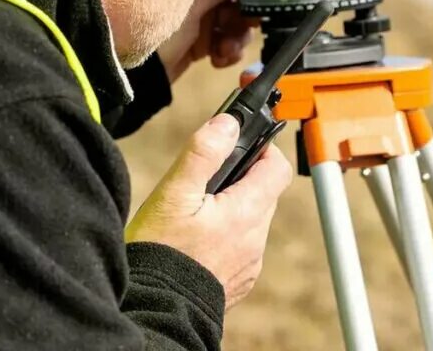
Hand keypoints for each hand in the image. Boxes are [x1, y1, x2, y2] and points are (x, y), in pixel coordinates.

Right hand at [125, 115, 293, 308]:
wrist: (155, 309)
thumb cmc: (161, 253)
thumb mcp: (174, 193)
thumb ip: (203, 153)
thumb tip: (228, 124)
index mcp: (246, 211)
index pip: (278, 167)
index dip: (263, 150)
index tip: (240, 146)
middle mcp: (255, 238)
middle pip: (265, 192)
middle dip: (242, 178)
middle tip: (208, 180)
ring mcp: (249, 262)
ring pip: (253, 220)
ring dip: (234, 209)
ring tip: (197, 212)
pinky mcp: (239, 280)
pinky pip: (243, 247)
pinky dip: (227, 236)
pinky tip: (198, 240)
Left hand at [158, 0, 258, 83]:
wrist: (138, 75)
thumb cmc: (157, 30)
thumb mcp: (194, 4)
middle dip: (245, 12)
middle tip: (243, 23)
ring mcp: (201, 16)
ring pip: (238, 20)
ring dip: (239, 35)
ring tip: (226, 48)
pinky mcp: (202, 40)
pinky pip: (228, 41)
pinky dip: (229, 50)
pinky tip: (219, 57)